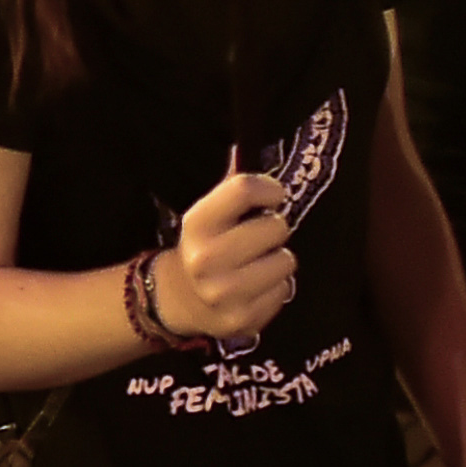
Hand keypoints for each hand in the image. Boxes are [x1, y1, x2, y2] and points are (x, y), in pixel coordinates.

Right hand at [160, 170, 298, 340]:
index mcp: (197, 223)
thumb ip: (232, 185)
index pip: (245, 188)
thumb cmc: (205, 246)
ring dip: (278, 261)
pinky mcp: (243, 320)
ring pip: (287, 261)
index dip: (269, 189)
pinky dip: (276, 288)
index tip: (273, 196)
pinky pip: (285, 291)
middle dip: (274, 230)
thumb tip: (246, 146)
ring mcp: (224, 294)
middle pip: (276, 227)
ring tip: (258, 264)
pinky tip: (256, 288)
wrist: (179, 300)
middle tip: (260, 238)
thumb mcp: (209, 214)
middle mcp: (206, 259)